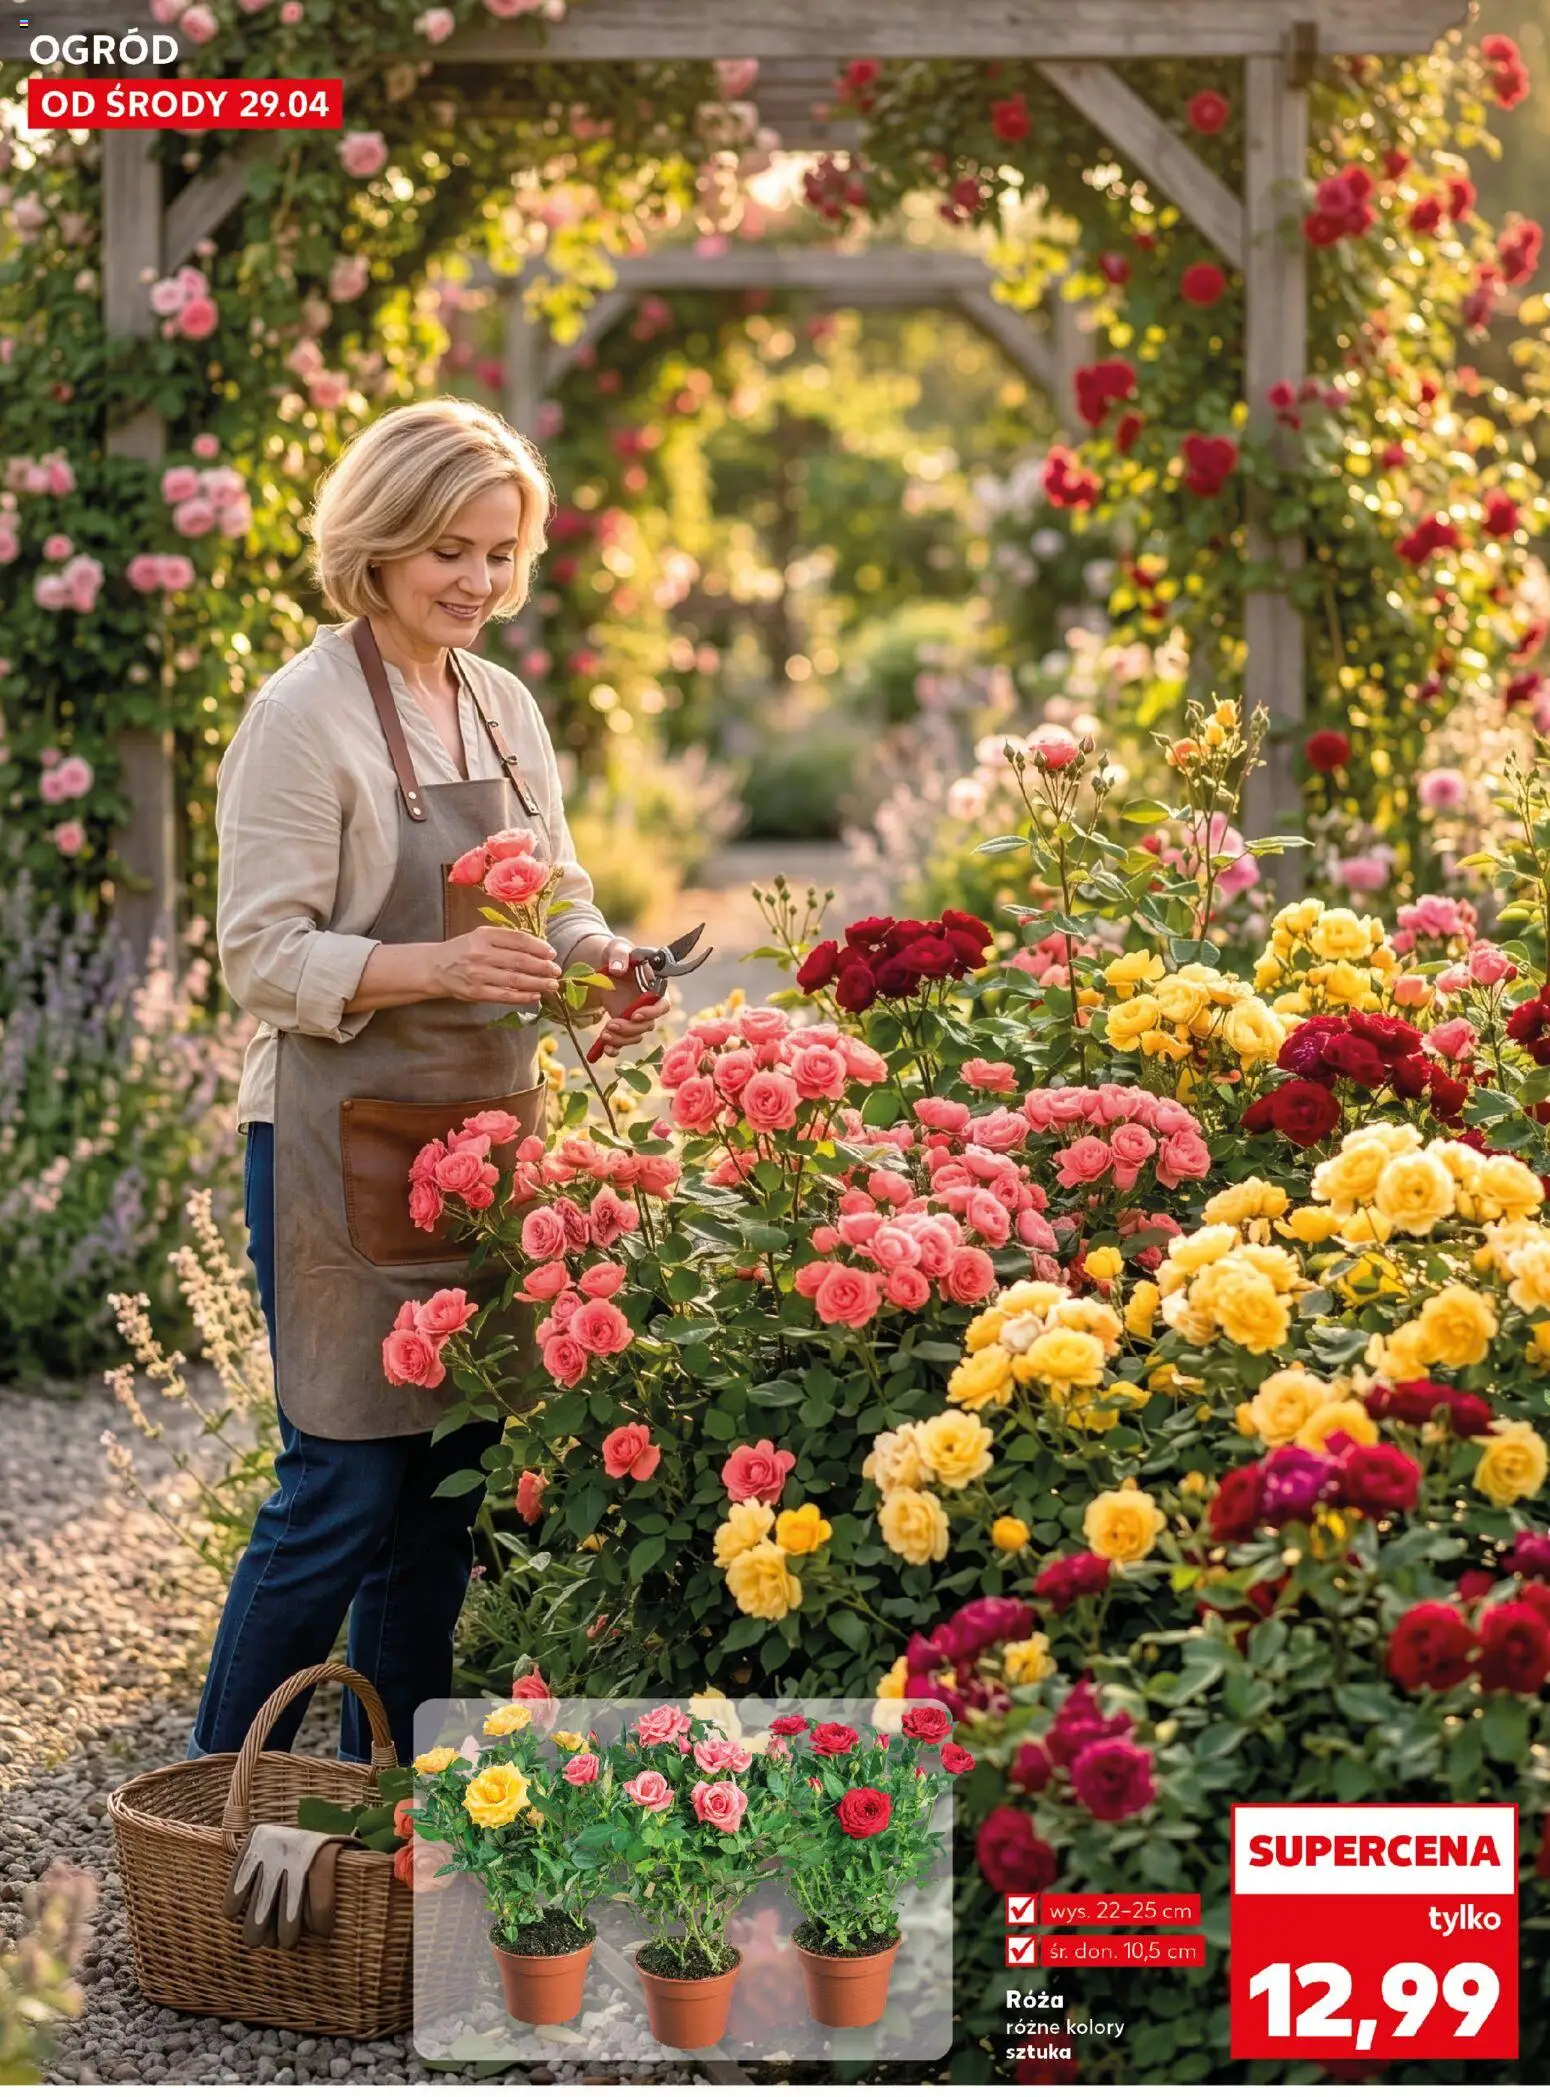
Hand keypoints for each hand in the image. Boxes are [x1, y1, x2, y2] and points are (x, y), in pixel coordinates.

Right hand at [432, 925, 560, 1004]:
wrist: (435, 967)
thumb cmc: (464, 950)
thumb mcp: (480, 936)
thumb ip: (505, 939)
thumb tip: (539, 947)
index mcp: (483, 935)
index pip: (517, 939)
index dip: (538, 946)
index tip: (551, 953)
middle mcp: (480, 954)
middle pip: (519, 960)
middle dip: (542, 967)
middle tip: (556, 971)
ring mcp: (478, 975)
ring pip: (515, 980)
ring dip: (537, 983)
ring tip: (552, 985)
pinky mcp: (476, 992)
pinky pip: (505, 996)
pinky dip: (522, 997)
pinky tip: (535, 995)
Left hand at [588, 934, 669, 1056]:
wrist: (605, 964)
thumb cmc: (618, 954)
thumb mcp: (617, 948)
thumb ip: (620, 955)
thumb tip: (617, 969)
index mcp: (654, 987)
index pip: (662, 1005)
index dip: (652, 1013)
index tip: (635, 1014)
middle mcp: (648, 1006)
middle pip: (647, 1025)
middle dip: (630, 1029)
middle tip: (610, 1025)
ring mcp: (635, 1017)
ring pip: (635, 1036)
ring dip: (621, 1039)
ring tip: (604, 1034)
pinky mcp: (622, 1024)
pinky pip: (622, 1041)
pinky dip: (615, 1048)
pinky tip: (605, 1049)